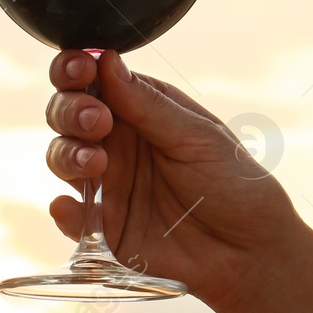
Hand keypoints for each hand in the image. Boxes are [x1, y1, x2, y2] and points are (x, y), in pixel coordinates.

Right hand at [45, 49, 306, 312]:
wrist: (252, 253)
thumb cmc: (235, 184)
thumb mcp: (198, 137)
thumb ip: (149, 105)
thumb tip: (107, 59)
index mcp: (138, 109)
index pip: (92, 79)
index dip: (76, 69)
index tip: (81, 70)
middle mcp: (115, 142)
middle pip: (66, 114)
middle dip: (70, 110)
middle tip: (96, 121)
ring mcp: (106, 185)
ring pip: (61, 158)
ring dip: (66, 154)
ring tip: (94, 162)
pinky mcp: (103, 229)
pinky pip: (71, 218)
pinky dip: (65, 211)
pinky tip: (71, 208)